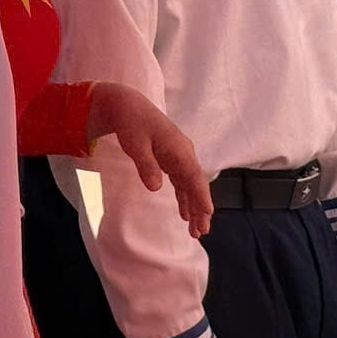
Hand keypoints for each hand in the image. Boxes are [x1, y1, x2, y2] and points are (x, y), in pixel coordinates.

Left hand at [85, 83, 213, 238]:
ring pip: (190, 185)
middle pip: (196, 184)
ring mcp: (179, 157)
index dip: (201, 195)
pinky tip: (185, 214)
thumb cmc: (131, 123)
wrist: (128, 106)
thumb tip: (155, 188)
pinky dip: (185, 198)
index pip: (194, 176)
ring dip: (194, 207)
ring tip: (196, 230)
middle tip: (202, 231)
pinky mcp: (171, 159)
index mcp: (178, 148)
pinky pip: (182, 182)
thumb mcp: (135, 144)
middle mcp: (183, 153)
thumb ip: (146, 165)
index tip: (208, 213)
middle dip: (201, 208)